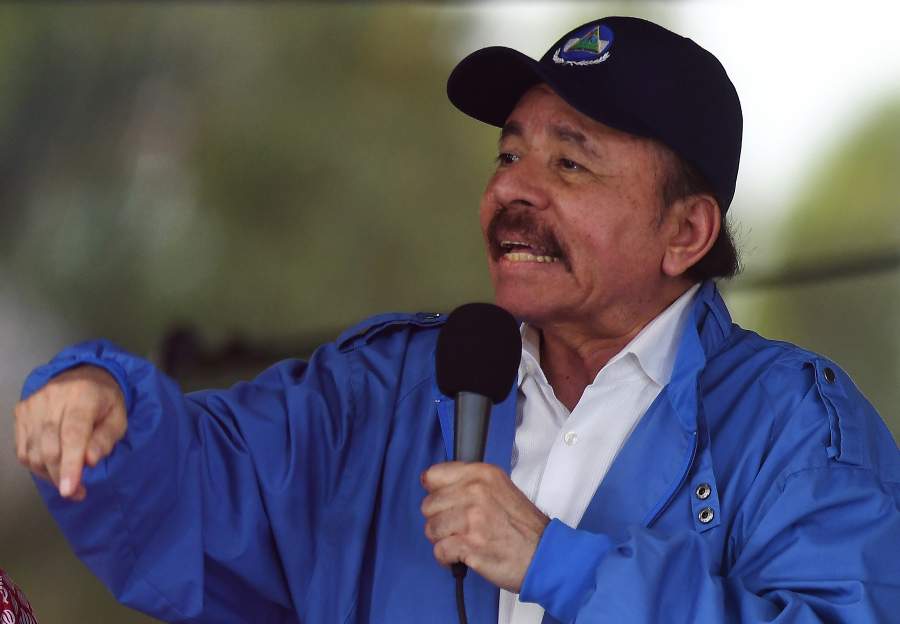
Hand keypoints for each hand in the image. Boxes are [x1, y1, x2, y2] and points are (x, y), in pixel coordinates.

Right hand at [13, 365, 126, 500]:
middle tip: (76, 492)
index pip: (73, 434)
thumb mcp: (118, 418)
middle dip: (61, 476)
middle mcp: (53, 397)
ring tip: (67, 482)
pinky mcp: (21, 412)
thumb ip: (106, 439)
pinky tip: (52, 469)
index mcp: (83, 395)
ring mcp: (33, 404)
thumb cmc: (104, 401)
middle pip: (50, 446)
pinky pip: (22, 449)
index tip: (69, 490)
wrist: (84, 376)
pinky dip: (36, 465)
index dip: (70, 465)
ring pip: (33, 451)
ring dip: (48, 474)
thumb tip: (89, 461)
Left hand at [420, 462, 549, 591]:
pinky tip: (462, 556)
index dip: (435, 492)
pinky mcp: (469, 544)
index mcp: (482, 474)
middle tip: (458, 528)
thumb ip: (469, 483)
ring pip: (431, 528)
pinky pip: (439, 551)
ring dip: (443, 540)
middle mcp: (475, 491)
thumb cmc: (523, 527)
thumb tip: (436, 486)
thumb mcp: (500, 488)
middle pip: (428, 504)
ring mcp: (472, 518)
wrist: (544, 554)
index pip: (434, 475)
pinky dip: (447, 558)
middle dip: (439, 520)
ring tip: (462, 542)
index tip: (443, 502)